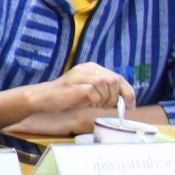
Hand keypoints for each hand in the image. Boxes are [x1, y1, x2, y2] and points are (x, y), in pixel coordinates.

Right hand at [0, 66, 137, 137]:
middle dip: (116, 97)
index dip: (128, 92)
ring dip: (106, 99)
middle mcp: (88, 69)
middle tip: (107, 106)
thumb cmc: (67, 97)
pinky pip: (94, 92)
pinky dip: (96, 100)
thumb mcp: (90, 92)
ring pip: (106, 84)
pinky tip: (90, 104)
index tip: (131, 105)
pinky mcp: (75, 85)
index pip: (118, 77)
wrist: (43, 98)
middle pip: (114, 80)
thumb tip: (124, 100)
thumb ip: (104, 91)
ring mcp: (81, 76)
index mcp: (93, 68)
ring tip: (97, 105)